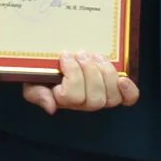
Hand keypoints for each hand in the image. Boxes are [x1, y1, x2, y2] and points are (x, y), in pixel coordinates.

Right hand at [21, 51, 139, 114]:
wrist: (57, 59)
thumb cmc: (44, 71)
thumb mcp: (32, 80)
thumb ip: (36, 94)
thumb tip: (51, 106)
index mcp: (65, 100)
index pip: (73, 98)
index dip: (72, 75)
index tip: (65, 55)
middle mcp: (85, 102)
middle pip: (95, 100)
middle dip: (89, 72)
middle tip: (81, 53)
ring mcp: (102, 96)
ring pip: (111, 97)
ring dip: (105, 74)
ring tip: (95, 56)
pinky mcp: (117, 90)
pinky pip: (128, 99)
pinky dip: (129, 91)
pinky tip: (123, 79)